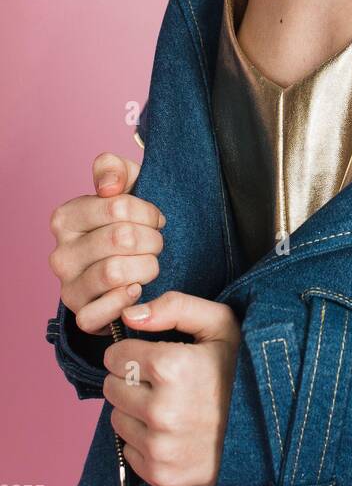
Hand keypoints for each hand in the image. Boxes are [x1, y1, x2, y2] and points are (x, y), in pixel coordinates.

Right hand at [48, 152, 164, 335]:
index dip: (148, 212)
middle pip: (121, 238)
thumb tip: (109, 186)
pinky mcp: (81, 316)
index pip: (118, 206)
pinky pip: (100, 313)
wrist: (131, 266)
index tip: (154, 219)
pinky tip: (137, 290)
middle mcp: (60, 254)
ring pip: (115, 272)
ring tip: (150, 265)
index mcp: (66, 218)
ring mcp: (68, 287)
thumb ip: (114, 170)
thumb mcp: (126, 185)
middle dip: (152, 240)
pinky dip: (126, 300)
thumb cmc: (127, 222)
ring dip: (147, 267)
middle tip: (156, 244)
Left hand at [103, 291, 241, 485]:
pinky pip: (128, 449)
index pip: (116, 355)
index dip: (132, 351)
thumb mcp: (220, 324)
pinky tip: (171, 430)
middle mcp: (161, 410)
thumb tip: (128, 315)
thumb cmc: (242, 370)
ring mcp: (160, 446)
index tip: (152, 355)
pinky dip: (143, 439)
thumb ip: (174, 306)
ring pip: (117, 418)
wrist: (269, 428)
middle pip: (112, 387)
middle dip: (131, 379)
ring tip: (169, 404)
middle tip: (162, 381)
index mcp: (172, 367)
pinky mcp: (160, 473)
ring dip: (135, 409)